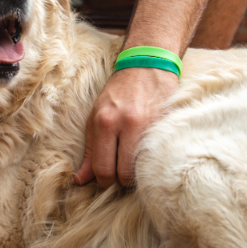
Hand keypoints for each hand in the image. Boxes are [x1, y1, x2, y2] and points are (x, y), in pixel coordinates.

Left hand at [75, 65, 177, 188]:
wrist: (148, 66)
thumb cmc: (119, 93)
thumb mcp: (97, 118)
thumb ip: (90, 151)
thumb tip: (80, 180)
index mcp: (105, 123)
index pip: (102, 168)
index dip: (104, 181)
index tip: (107, 178)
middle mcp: (126, 124)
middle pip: (122, 174)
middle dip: (121, 181)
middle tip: (121, 173)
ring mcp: (149, 126)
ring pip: (140, 169)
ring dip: (137, 174)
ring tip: (134, 164)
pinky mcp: (166, 126)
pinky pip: (156, 157)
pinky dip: (150, 161)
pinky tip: (148, 155)